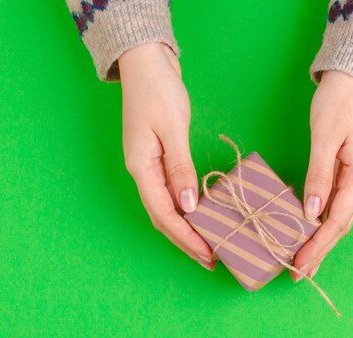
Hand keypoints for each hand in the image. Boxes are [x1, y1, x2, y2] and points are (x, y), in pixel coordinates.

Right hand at [119, 42, 215, 270]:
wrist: (147, 64)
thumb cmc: (157, 91)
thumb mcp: (172, 129)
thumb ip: (180, 168)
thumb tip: (188, 205)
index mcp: (141, 167)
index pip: (164, 214)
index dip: (186, 237)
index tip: (208, 254)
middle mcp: (142, 172)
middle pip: (163, 217)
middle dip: (186, 241)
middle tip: (211, 259)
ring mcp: (149, 166)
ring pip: (166, 208)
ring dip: (186, 229)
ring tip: (208, 245)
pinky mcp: (159, 158)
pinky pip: (171, 193)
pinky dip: (186, 209)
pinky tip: (201, 216)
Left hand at [291, 70, 352, 280]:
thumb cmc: (340, 101)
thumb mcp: (325, 137)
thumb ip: (319, 176)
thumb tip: (311, 212)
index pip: (337, 219)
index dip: (318, 244)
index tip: (300, 264)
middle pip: (341, 224)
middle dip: (320, 250)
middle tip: (299, 273)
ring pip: (339, 216)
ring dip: (322, 239)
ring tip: (303, 260)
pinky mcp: (348, 169)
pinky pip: (336, 202)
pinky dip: (322, 220)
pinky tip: (310, 230)